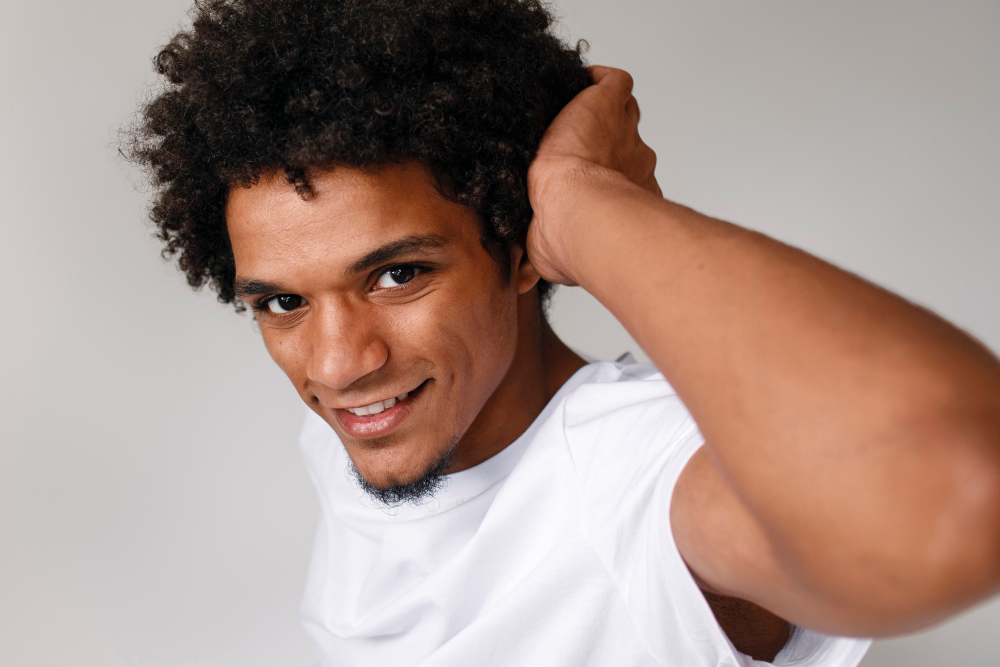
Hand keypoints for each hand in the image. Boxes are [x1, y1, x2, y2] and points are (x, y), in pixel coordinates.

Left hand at [526, 66, 660, 283]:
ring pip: (623, 110)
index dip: (603, 177)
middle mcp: (636, 161)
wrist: (576, 210)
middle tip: (574, 146)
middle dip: (605, 145)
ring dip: (602, 110)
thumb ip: (535, 263)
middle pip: (625, 143)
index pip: (620, 178)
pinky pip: (615, 81)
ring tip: (573, 112)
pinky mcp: (610, 102)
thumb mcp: (548, 255)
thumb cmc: (570, 239)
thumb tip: (519, 284)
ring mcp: (627, 131)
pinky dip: (599, 78)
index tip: (584, 180)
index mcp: (626, 195)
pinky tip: (580, 83)